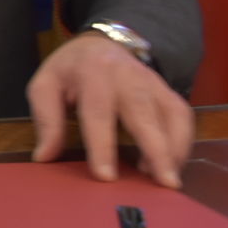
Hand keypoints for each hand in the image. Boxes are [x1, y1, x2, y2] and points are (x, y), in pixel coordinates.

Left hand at [29, 32, 194, 186]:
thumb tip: (44, 156)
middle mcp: (128, 77)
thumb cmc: (71, 70)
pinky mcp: (168, 91)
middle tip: (164, 183)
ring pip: (172, 116)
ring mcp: (153, 83)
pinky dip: (183, 143)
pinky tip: (172, 164)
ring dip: (174, 150)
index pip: (97, 113)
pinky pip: (183, 117)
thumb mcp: (46, 85)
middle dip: (156, 150)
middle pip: (145, 114)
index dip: (102, 146)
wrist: (102, 44)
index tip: (106, 177)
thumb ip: (46, 119)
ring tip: (166, 180)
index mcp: (92, 74)